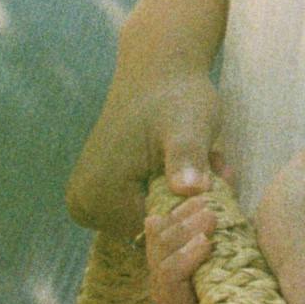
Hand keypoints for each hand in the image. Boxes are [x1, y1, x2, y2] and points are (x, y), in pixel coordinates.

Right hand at [66, 63, 228, 303]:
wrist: (159, 68)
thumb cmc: (177, 94)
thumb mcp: (189, 124)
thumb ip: (188, 157)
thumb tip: (189, 188)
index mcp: (98, 197)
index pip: (158, 235)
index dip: (196, 213)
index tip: (220, 179)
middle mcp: (84, 205)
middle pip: (154, 227)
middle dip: (192, 205)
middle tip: (219, 168)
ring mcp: (88, 198)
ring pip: (154, 216)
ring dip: (186, 197)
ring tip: (208, 160)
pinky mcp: (101, 190)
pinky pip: (145, 204)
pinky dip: (172, 190)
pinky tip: (190, 163)